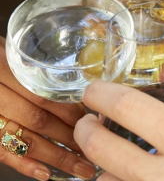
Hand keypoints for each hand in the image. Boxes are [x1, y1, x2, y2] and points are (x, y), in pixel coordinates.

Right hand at [0, 37, 94, 179]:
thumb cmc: (0, 59)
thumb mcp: (15, 56)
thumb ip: (38, 70)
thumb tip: (76, 87)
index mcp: (7, 70)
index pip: (44, 96)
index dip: (69, 111)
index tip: (91, 120)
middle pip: (38, 120)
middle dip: (69, 136)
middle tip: (93, 147)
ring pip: (25, 140)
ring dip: (55, 156)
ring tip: (81, 167)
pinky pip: (0, 152)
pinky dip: (23, 164)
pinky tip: (45, 174)